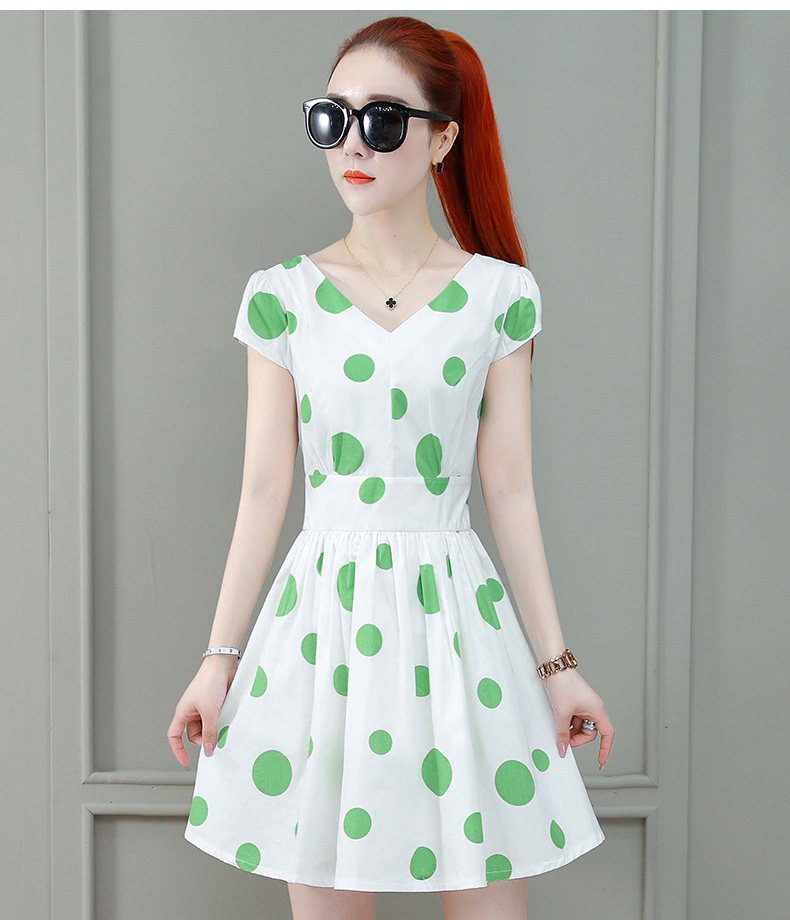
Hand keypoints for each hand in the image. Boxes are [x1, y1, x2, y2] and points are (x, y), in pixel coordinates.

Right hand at [166, 654, 238, 770]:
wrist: (223, 666)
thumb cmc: (210, 682)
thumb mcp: (209, 712)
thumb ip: (209, 733)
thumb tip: (208, 749)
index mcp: (183, 713)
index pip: (175, 737)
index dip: (178, 750)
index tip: (185, 762)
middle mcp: (191, 711)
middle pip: (194, 735)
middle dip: (204, 738)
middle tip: (215, 737)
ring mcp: (203, 708)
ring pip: (207, 728)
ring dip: (215, 729)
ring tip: (222, 721)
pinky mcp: (214, 705)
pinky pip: (216, 720)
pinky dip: (221, 721)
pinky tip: (227, 717)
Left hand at [542, 667, 613, 770]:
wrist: (554, 668)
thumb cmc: (564, 684)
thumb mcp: (562, 713)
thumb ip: (562, 734)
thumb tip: (563, 749)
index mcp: (597, 710)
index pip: (607, 734)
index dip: (605, 749)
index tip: (601, 762)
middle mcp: (593, 709)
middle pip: (589, 733)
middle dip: (577, 739)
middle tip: (563, 740)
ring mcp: (583, 706)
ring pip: (580, 728)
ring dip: (570, 731)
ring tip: (558, 727)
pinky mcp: (574, 704)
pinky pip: (573, 720)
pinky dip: (566, 724)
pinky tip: (557, 722)